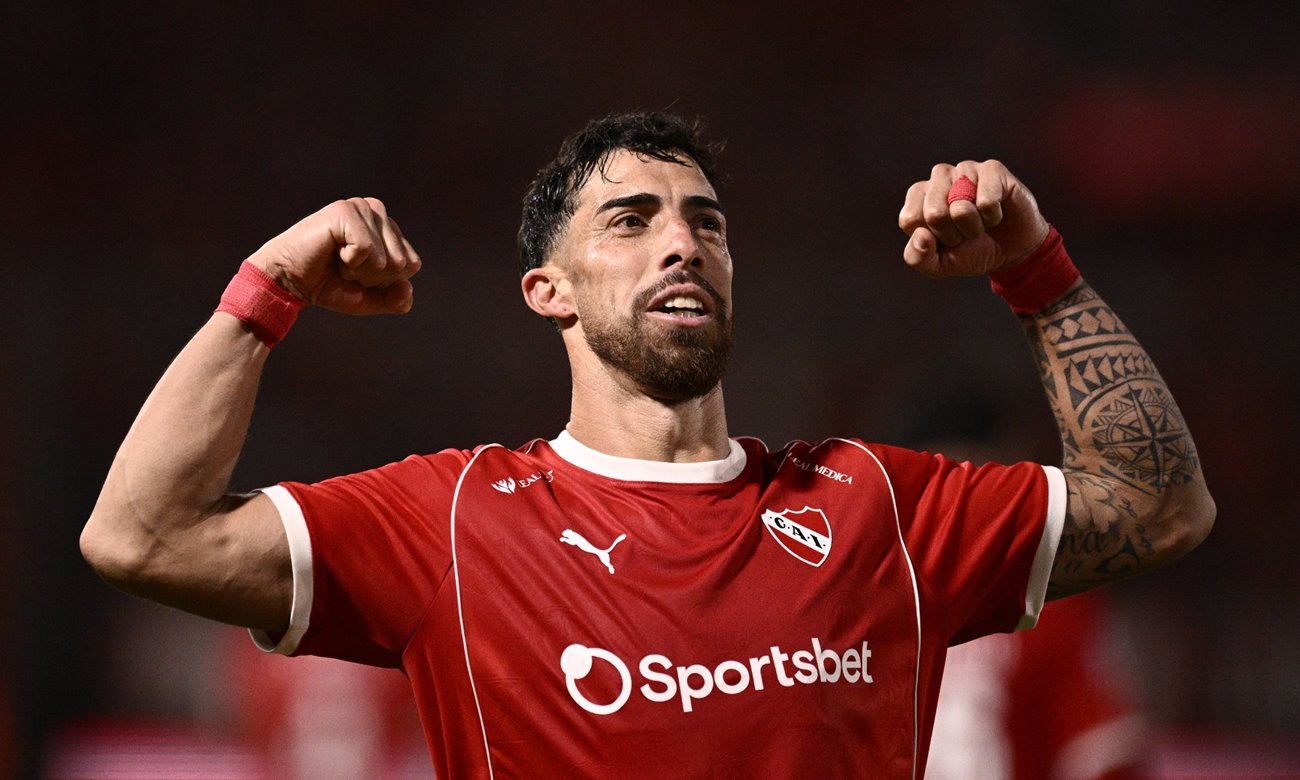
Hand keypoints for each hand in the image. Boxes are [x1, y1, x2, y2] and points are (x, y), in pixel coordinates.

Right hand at [245, 198, 421, 314]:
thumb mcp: (370, 298)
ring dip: (359, 270)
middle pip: (402, 262)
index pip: (412, 264)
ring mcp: (362, 208)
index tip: (358, 274)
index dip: (384, 281)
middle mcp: (377, 212)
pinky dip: (349, 261)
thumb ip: (396, 299)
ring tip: (338, 259)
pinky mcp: (345, 211)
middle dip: (373, 277)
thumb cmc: (329, 285)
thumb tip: (407, 287)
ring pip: (386, 258)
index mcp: (388, 228)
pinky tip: (332, 251)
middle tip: (345, 267)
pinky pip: (367, 249)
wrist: (289, 282)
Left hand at [898, 160, 1049, 277]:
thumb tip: (921, 234)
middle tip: (965, 232)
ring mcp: (965, 169)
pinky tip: (996, 212)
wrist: (1012, 251)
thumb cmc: (971, 251)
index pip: (910, 219)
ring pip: (961, 208)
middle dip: (953, 234)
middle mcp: (939, 177)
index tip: (945, 238)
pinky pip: (987, 201)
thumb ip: (917, 257)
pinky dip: (993, 217)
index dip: (931, 240)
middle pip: (934, 213)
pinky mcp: (992, 169)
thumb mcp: (938, 264)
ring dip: (974, 227)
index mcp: (918, 195)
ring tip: (980, 222)